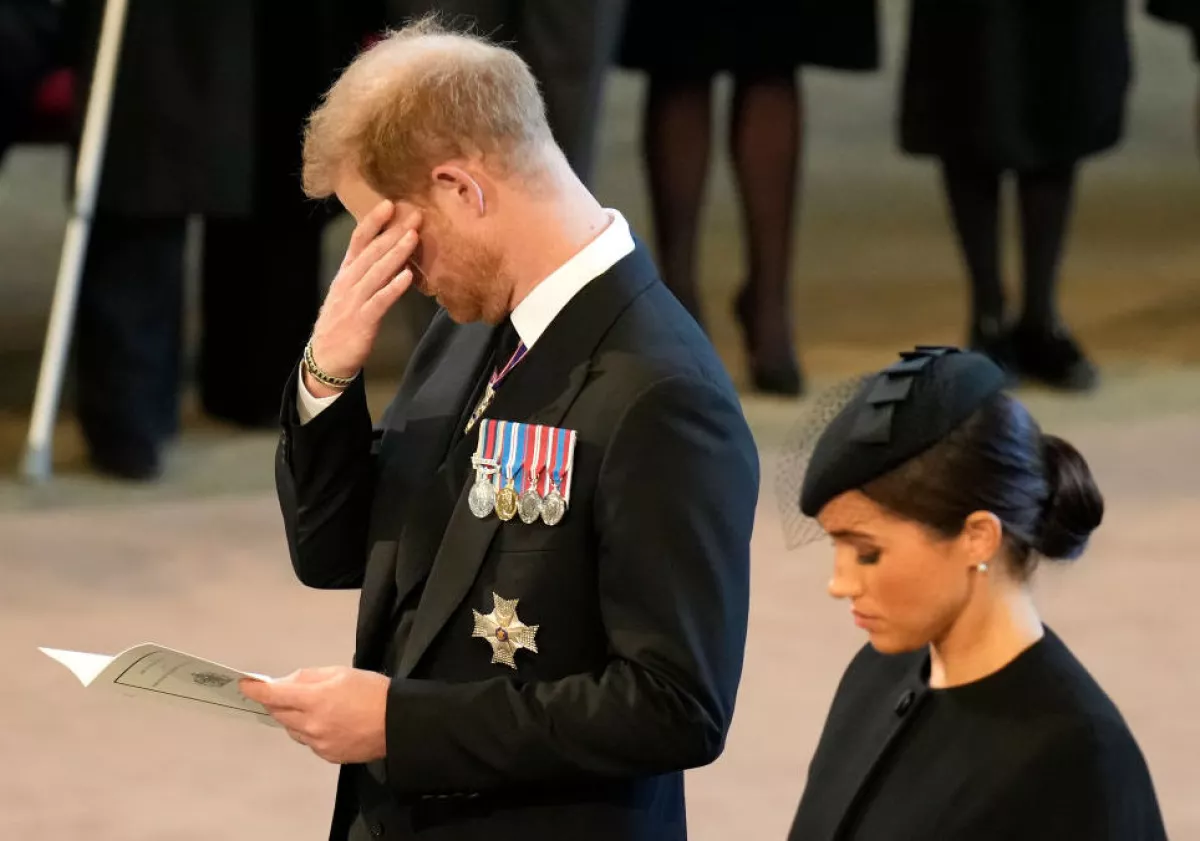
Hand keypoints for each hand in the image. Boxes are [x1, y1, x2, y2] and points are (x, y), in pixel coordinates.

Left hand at [239, 666, 389, 763]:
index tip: (245, 685)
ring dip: (293, 717)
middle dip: (276, 701)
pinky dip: (309, 730)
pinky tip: (328, 722)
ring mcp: (318, 743)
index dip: (256, 690)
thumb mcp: (340, 673)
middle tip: (283, 692)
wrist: (397, 723)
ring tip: (314, 707)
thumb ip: (308, 677)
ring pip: (292, 729)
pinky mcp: (326, 755)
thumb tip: (285, 683)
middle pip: (279, 713)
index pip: (274, 695)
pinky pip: (308, 741)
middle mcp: (312, 725)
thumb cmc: (372, 691)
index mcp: (315, 700)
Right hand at [306, 201, 421, 394]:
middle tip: (414, 215)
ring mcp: (354, 301)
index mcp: (346, 273)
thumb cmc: (342, 323)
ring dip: (396, 253)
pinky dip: (393, 288)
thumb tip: (391, 254)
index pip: (358, 241)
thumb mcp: (350, 292)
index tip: (390, 204)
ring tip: (413, 237)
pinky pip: (380, 301)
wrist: (326, 358)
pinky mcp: (362, 320)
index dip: (373, 222)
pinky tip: (407, 276)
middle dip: (393, 232)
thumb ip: (367, 273)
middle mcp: (349, 282)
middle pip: (371, 252)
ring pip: (377, 272)